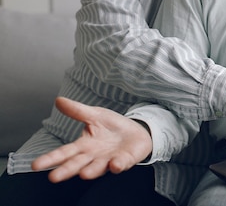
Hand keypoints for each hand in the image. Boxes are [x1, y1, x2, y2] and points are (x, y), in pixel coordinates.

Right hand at [31, 97, 152, 181]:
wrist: (136, 131)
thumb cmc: (112, 126)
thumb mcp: (95, 115)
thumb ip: (77, 111)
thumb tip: (58, 100)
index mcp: (84, 145)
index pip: (65, 152)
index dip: (51, 158)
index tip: (36, 165)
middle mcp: (93, 156)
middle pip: (77, 164)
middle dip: (66, 170)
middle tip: (54, 177)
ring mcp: (108, 160)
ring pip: (98, 168)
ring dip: (92, 171)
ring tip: (84, 174)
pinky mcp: (125, 161)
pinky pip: (120, 164)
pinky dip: (117, 165)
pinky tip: (114, 164)